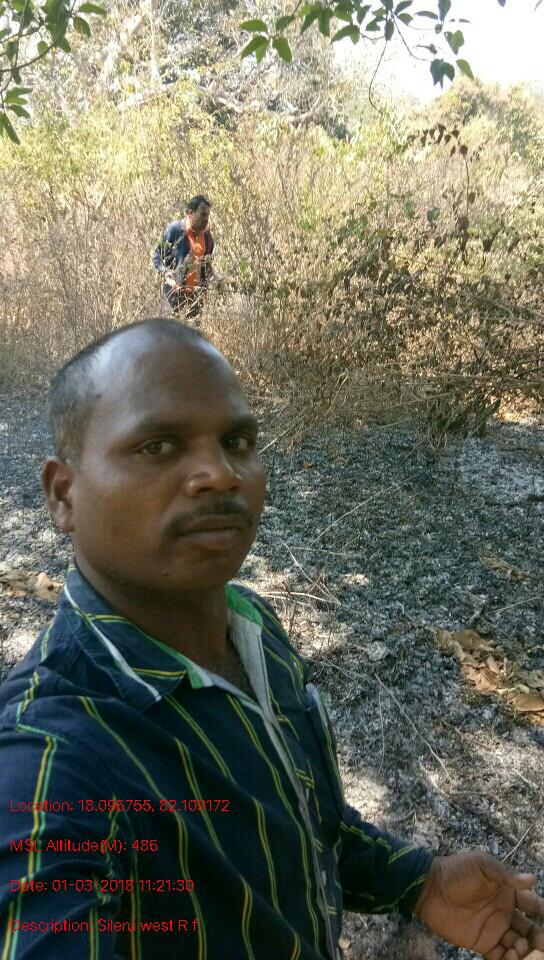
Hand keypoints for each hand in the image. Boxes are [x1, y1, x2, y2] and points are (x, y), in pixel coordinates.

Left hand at [415, 851, 543, 958]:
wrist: (429, 888)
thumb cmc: (456, 872)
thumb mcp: (481, 864)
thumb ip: (505, 874)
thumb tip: (532, 879)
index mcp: (507, 892)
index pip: (533, 904)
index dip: (543, 911)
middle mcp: (505, 912)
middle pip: (530, 928)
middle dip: (538, 936)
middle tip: (540, 942)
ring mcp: (494, 929)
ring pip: (519, 944)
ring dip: (525, 949)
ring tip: (518, 946)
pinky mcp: (482, 943)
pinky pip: (501, 956)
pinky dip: (509, 959)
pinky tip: (510, 956)